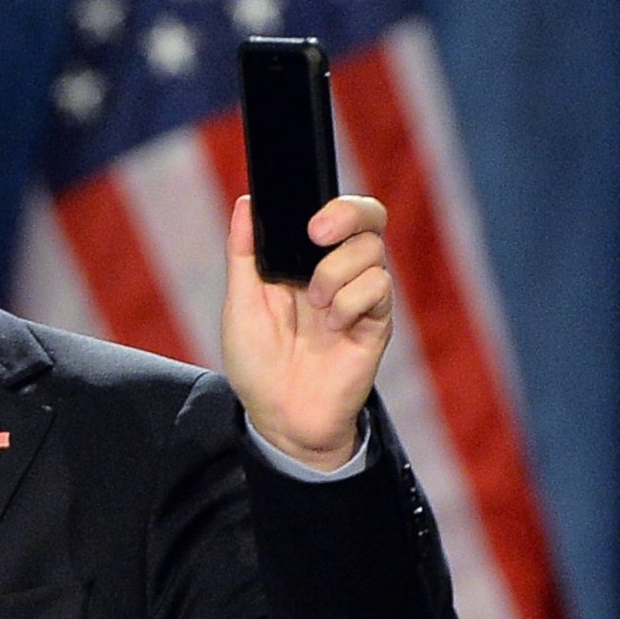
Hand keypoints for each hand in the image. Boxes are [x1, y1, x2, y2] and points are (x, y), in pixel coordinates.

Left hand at [221, 193, 393, 470]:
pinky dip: (351, 301)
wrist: (280, 416)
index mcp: (306, 262)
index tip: (307, 221)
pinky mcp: (377, 323)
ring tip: (315, 304)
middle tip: (317, 235)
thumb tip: (245, 202)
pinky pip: (379, 287)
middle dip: (347, 214)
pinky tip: (333, 326)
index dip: (332, 204)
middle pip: (369, 217)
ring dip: (336, 272)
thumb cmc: (258, 364)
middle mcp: (339, 272)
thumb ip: (243, 253)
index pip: (337, 213)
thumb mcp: (240, 304)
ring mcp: (360, 297)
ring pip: (372, 251)